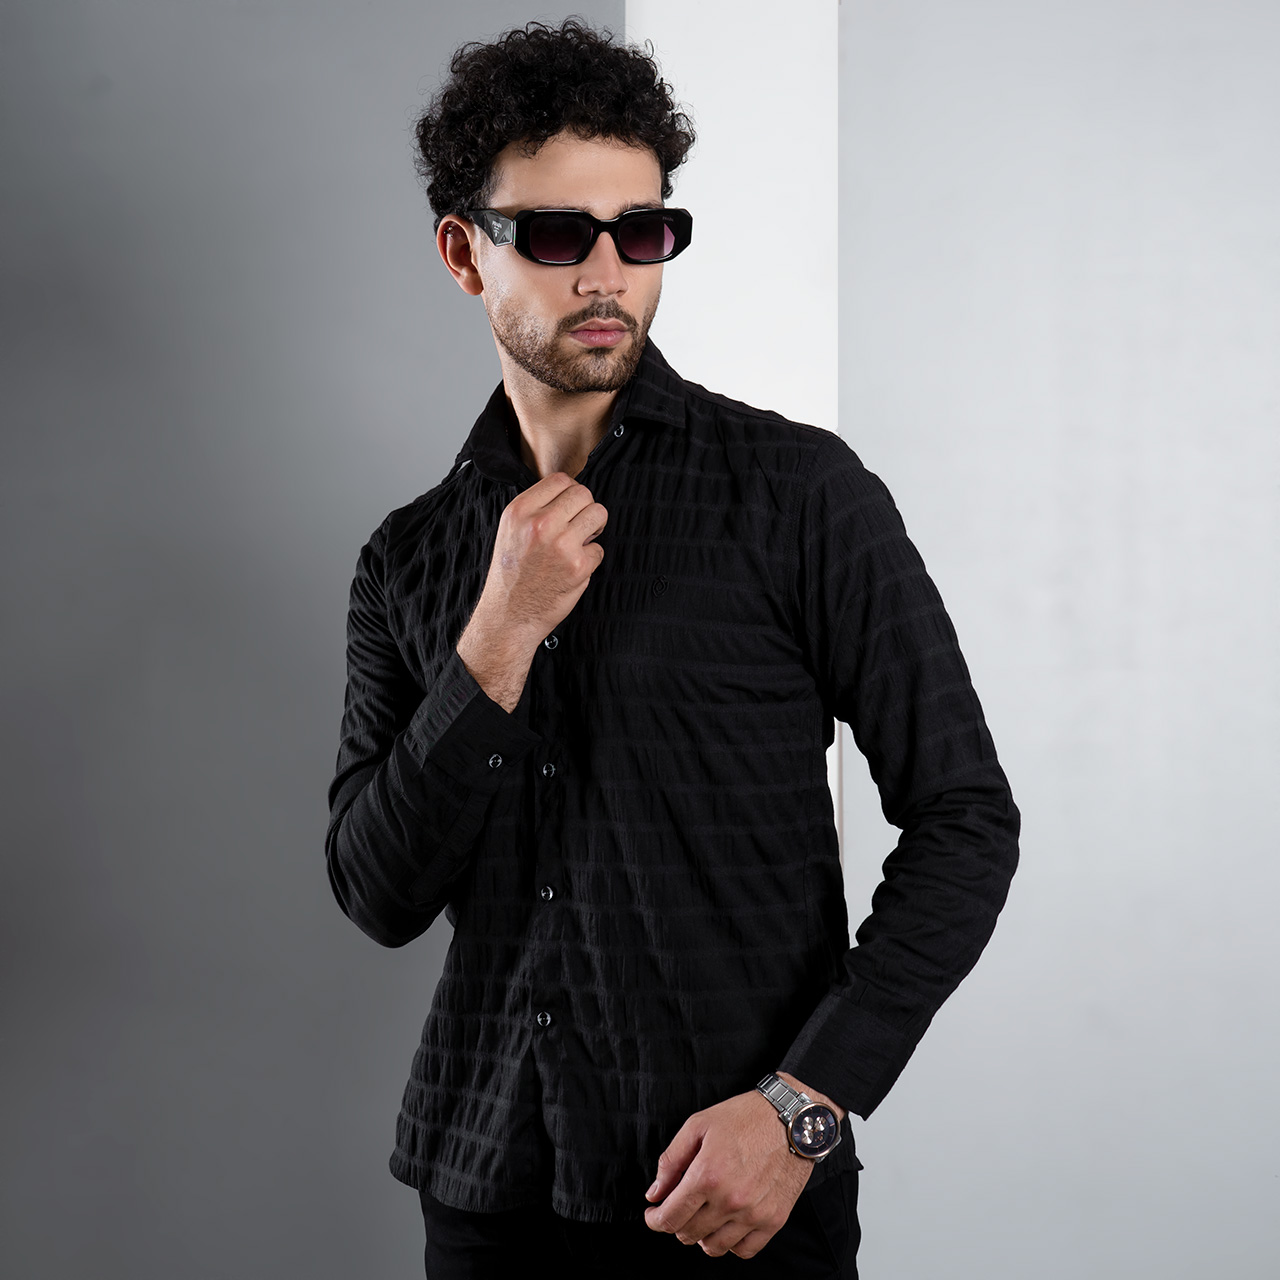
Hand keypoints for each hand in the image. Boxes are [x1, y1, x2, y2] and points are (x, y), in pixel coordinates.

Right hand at [474, 471, 607, 641]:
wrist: (509, 616)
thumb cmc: (512, 574)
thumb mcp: (511, 531)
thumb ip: (535, 509)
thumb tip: (568, 493)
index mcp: (520, 511)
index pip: (560, 480)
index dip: (570, 492)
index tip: (569, 506)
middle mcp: (540, 524)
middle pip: (583, 494)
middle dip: (585, 508)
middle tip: (579, 525)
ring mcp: (561, 544)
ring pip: (598, 514)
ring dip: (594, 528)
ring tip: (580, 541)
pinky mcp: (578, 566)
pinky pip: (599, 548)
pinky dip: (590, 558)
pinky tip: (572, 568)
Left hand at [642, 1089, 813, 1259]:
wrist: (792, 1119)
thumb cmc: (745, 1117)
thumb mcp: (699, 1125)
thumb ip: (671, 1160)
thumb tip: (655, 1193)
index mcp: (707, 1175)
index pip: (670, 1216)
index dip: (654, 1220)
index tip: (652, 1214)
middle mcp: (730, 1200)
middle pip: (688, 1233)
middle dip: (675, 1223)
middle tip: (678, 1208)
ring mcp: (753, 1214)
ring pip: (713, 1247)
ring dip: (701, 1235)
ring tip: (702, 1216)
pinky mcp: (773, 1220)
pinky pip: (744, 1250)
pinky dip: (730, 1243)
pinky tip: (726, 1224)